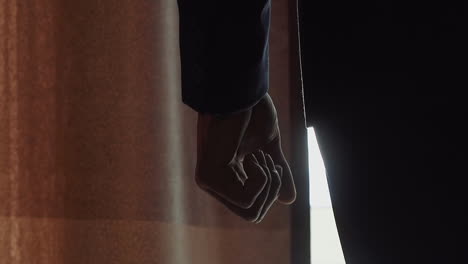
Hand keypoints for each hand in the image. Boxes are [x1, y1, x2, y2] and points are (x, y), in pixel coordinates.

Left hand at [195, 93, 295, 221]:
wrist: (241, 91)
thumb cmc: (251, 112)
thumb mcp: (268, 147)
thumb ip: (276, 173)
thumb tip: (289, 200)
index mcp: (226, 178)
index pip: (252, 208)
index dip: (271, 192)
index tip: (271, 163)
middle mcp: (214, 184)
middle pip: (253, 215)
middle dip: (272, 193)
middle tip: (270, 163)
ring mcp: (209, 182)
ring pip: (250, 212)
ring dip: (267, 184)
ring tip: (260, 156)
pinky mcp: (209, 177)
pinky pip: (245, 200)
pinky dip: (261, 181)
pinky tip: (254, 157)